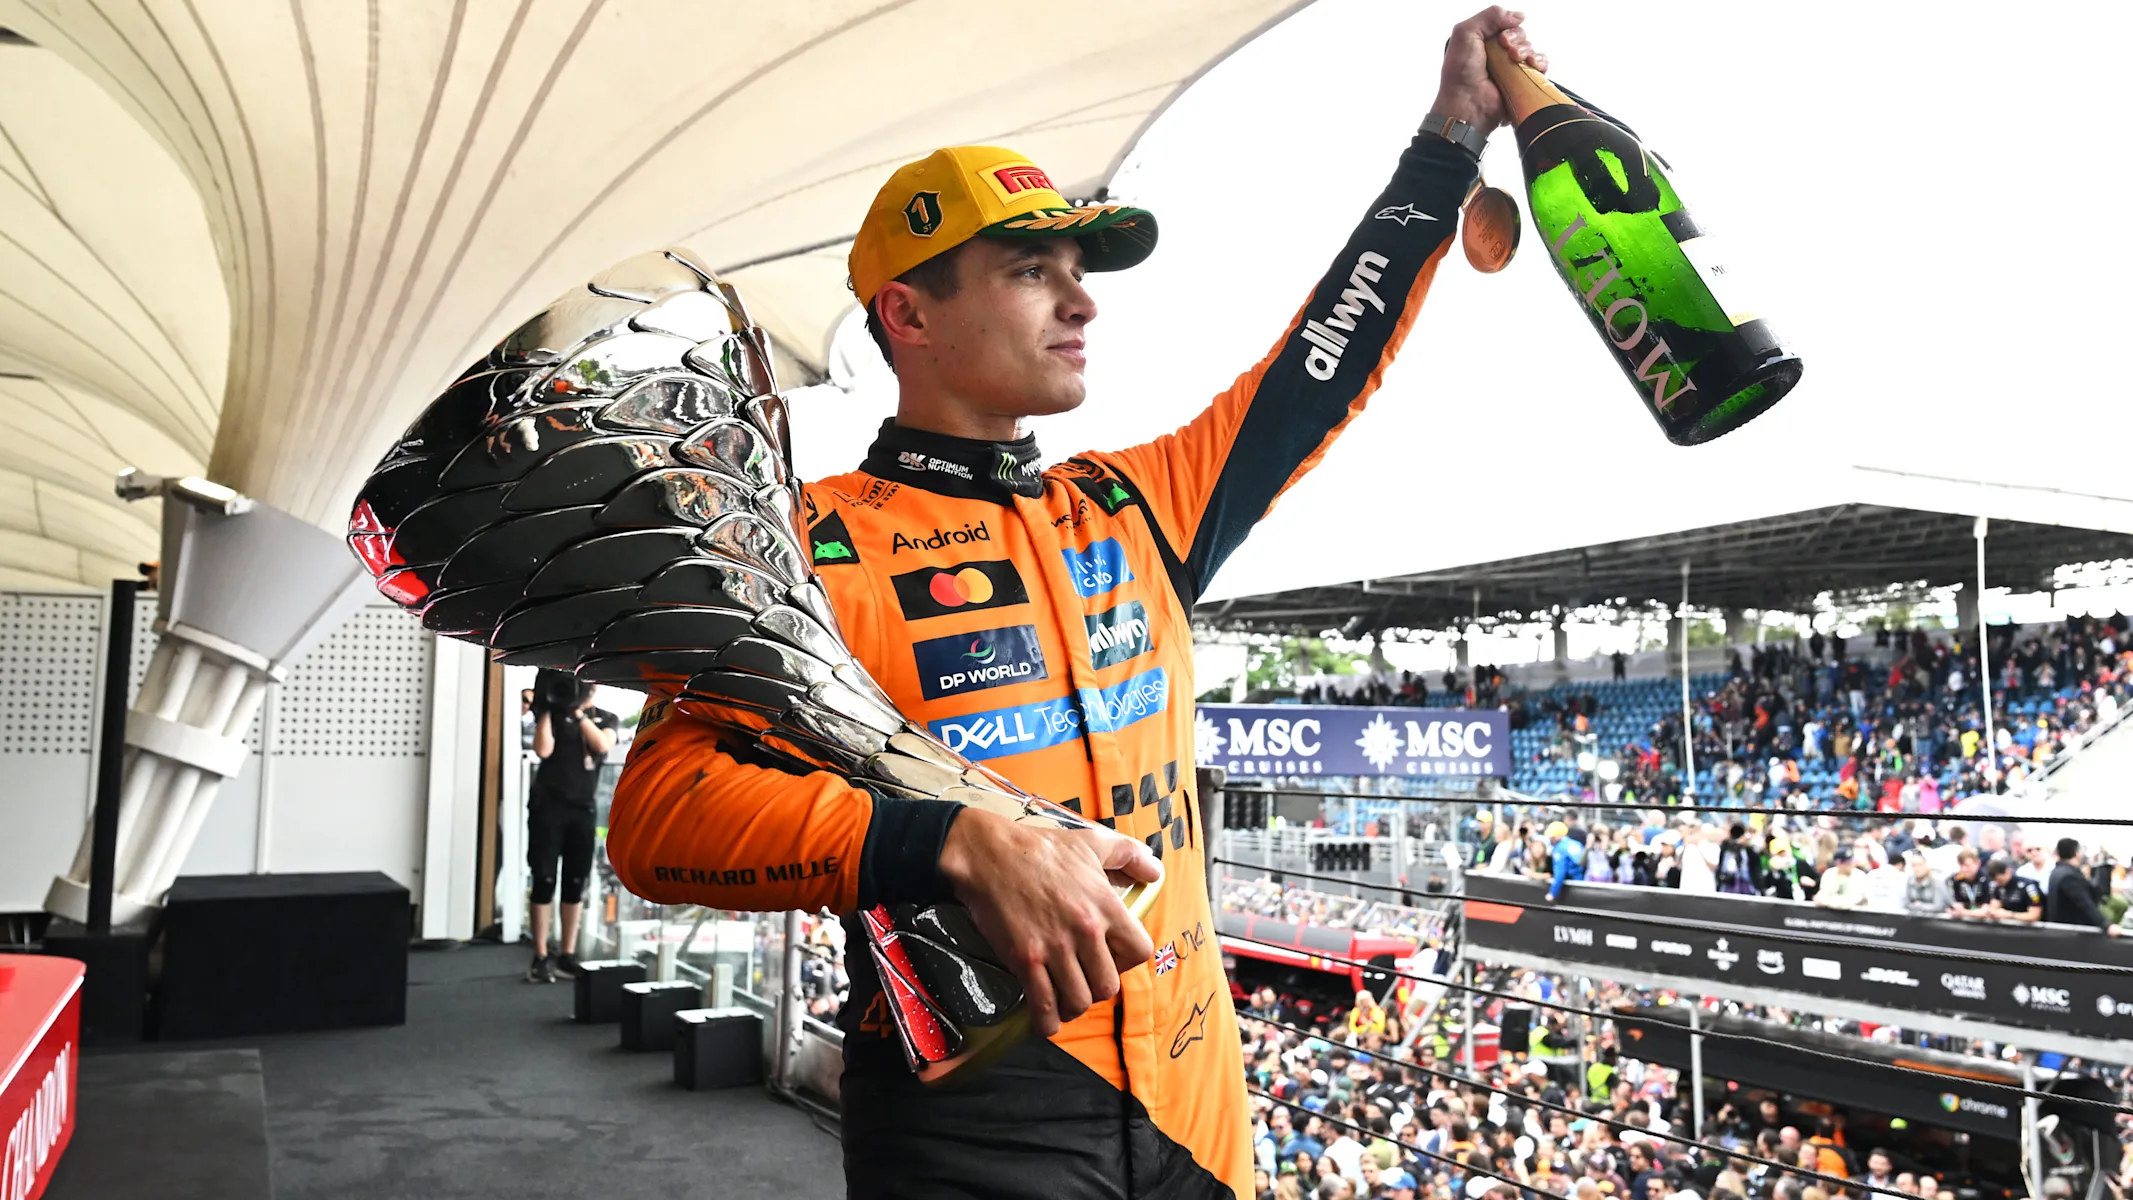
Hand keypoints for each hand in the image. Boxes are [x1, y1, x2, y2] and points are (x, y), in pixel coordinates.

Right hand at [937, 808, 1161, 1037]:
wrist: (988, 855)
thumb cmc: (1039, 849)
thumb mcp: (1092, 842)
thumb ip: (1130, 855)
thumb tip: (1156, 872)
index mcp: (1105, 906)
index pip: (1140, 952)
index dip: (1128, 961)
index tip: (1111, 957)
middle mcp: (1085, 931)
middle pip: (1108, 986)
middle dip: (1097, 989)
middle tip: (1083, 979)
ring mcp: (1054, 948)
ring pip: (1079, 1001)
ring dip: (1073, 1006)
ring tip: (1064, 997)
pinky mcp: (1024, 960)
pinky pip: (1043, 1006)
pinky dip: (1047, 1020)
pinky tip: (1045, 1017)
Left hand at [1432, 7, 1546, 131]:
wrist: (1467, 106)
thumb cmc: (1460, 75)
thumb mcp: (1465, 33)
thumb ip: (1489, 16)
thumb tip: (1518, 16)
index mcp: (1482, 41)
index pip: (1505, 24)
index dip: (1507, 27)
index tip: (1500, 39)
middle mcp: (1496, 54)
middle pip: (1519, 35)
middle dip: (1517, 39)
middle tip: (1507, 50)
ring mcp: (1509, 69)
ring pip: (1530, 49)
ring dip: (1527, 50)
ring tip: (1516, 60)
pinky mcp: (1521, 83)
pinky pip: (1539, 67)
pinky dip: (1540, 62)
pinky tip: (1532, 64)